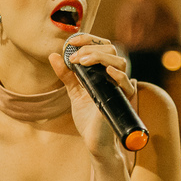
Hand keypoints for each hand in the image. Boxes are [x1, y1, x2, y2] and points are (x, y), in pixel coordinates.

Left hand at [48, 34, 136, 159]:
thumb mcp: (74, 92)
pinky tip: (106, 72)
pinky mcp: (124, 100)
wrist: (94, 140)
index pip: (102, 46)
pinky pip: (126, 83)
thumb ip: (66, 74)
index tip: (70, 42)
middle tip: (74, 57)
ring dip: (100, 58)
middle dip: (91, 47)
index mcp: (104, 71)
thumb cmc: (88, 117)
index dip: (88, 39)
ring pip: (119, 62)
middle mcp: (114, 76)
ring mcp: (120, 87)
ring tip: (82, 62)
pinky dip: (117, 75)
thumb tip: (53, 55)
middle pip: (111, 50)